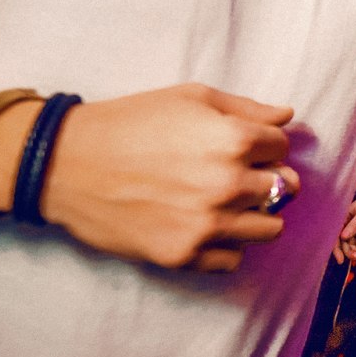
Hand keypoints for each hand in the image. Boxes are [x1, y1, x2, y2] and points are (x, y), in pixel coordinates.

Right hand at [0, 83, 299, 271]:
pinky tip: (205, 226)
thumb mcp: (190, 98)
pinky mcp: (185, 254)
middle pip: (283, 188)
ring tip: (225, 203)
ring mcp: (208, 224)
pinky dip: (226, 245)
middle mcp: (229, 184)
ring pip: (270, 228)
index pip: (282, 147)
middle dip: (266, 178)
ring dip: (256, 215)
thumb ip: (246, 108)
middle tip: (236, 175)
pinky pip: (234, 259)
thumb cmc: (130, 122)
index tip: (245, 146)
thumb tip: (287, 116)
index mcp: (234, 140)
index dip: (265, 144)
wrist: (68, 163)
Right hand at [334, 172, 355, 263]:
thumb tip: (343, 237)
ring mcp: (353, 227)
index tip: (340, 260)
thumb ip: (355, 224)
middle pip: (343, 242)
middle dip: (349, 252)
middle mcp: (346, 223)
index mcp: (343, 217)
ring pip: (351, 244)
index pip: (336, 235)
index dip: (336, 248)